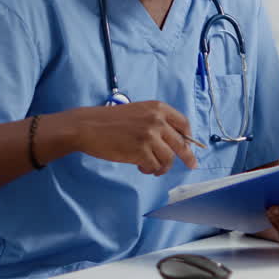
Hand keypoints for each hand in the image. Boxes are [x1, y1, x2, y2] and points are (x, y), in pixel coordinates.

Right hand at [57, 102, 197, 174]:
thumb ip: (157, 121)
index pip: (184, 124)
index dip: (188, 137)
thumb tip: (174, 140)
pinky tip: (142, 168)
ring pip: (168, 158)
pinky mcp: (140, 151)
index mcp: (158, 108)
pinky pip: (154, 166)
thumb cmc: (110, 121)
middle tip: (191, 165)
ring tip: (153, 168)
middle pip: (181, 143)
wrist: (87, 126)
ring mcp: (150, 136)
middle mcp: (157, 121)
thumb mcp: (139, 112)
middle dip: (187, 157)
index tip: (189, 146)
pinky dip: (150, 170)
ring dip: (163, 166)